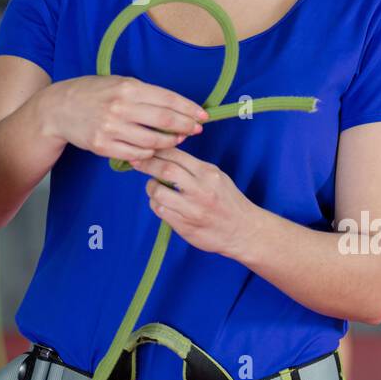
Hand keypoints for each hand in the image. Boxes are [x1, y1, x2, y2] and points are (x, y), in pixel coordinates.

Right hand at [41, 76, 208, 163]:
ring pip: (153, 141)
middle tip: (196, 129)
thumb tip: (175, 105)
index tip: (202, 116)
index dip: (189, 109)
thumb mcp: (118, 82)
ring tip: (176, 139)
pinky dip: (149, 154)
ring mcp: (111, 128)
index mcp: (127, 88)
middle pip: (164, 121)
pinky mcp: (103, 146)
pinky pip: (136, 154)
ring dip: (170, 142)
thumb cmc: (93, 93)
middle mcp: (120, 107)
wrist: (59, 108)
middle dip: (185, 126)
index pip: (168, 99)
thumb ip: (145, 93)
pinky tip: (154, 149)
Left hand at [129, 147, 262, 258]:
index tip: (146, 148)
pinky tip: (162, 203)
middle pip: (165, 170)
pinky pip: (161, 211)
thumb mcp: (217, 177)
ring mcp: (192, 210)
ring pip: (158, 193)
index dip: (157, 150)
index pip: (177, 155)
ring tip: (155, 187)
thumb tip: (165, 154)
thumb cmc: (228, 201)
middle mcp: (201, 190)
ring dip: (151, 188)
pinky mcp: (185, 226)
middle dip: (147, 164)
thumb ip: (193, 167)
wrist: (244, 231)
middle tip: (136, 162)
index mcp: (208, 173)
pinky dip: (157, 204)